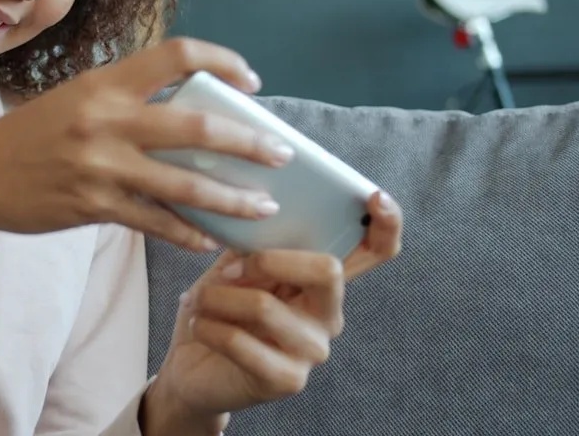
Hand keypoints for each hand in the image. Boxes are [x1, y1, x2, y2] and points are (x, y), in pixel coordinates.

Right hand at [0, 37, 295, 250]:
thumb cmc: (27, 135)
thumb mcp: (75, 99)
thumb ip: (125, 100)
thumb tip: (188, 111)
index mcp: (103, 82)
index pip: (177, 56)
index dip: (222, 62)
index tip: (250, 80)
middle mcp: (106, 119)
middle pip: (197, 128)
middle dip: (250, 142)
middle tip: (281, 153)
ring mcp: (101, 166)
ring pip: (186, 185)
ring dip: (232, 198)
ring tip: (263, 206)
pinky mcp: (94, 206)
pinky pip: (156, 223)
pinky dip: (188, 233)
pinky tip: (209, 240)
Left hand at [140, 191, 403, 433]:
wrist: (191, 368)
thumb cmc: (218, 310)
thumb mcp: (233, 265)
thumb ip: (253, 239)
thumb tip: (257, 206)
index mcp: (322, 282)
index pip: (374, 253)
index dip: (386, 225)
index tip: (376, 197)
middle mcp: (328, 315)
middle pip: (327, 270)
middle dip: (268, 260)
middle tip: (227, 271)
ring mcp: (312, 351)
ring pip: (265, 306)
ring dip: (218, 297)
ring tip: (199, 301)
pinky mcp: (286, 380)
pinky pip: (240, 341)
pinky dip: (208, 326)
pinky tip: (199, 324)